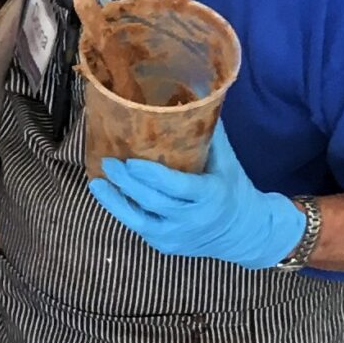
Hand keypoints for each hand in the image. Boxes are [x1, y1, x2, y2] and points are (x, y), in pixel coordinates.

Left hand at [88, 123, 307, 268]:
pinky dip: (121, 211)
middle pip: (154, 201)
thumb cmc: (233, 188)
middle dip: (128, 183)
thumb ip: (209, 134)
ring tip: (97, 182)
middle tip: (109, 162)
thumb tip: (192, 97)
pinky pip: (139, 227)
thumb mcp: (227, 162)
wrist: (246, 233)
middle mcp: (193, 220)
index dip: (152, 175)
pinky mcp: (166, 245)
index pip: (178, 186)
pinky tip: (108, 195)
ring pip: (140, 220)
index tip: (131, 160)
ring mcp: (177, 236)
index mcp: (211, 196)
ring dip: (116, 201)